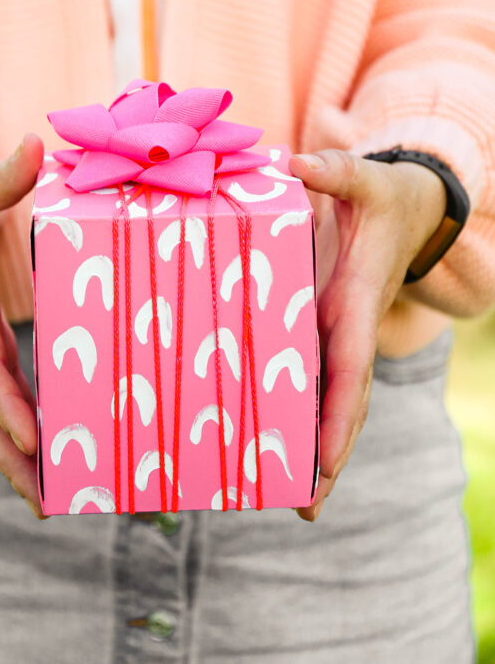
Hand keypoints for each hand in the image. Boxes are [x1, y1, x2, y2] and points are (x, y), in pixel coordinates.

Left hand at [287, 148, 446, 521]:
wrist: (405, 207)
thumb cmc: (384, 198)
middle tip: (305, 508)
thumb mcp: (365, 180)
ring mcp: (335, 335)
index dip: (337, 417)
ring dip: (308, 445)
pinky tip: (266, 435)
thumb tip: (297, 163)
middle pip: (340, 404)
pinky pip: (309, 375)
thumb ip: (336, 174)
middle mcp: (347, 331)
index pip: (350, 372)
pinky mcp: (322, 328)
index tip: (326, 464)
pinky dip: (295, 409)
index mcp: (356, 307)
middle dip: (327, 455)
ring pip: (324, 398)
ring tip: (283, 495)